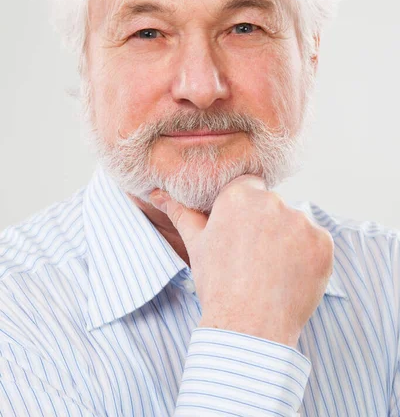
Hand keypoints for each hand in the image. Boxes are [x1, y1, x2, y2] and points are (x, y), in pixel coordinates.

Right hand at [149, 174, 333, 347]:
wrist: (248, 328)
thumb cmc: (218, 285)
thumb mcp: (197, 244)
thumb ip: (181, 212)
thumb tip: (157, 193)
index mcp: (238, 196)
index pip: (249, 187)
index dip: (245, 211)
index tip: (241, 234)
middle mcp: (272, 201)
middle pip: (273, 205)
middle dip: (266, 225)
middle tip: (254, 257)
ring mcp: (301, 222)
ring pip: (295, 224)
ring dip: (288, 240)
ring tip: (271, 270)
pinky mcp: (323, 243)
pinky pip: (316, 242)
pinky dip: (308, 257)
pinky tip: (290, 277)